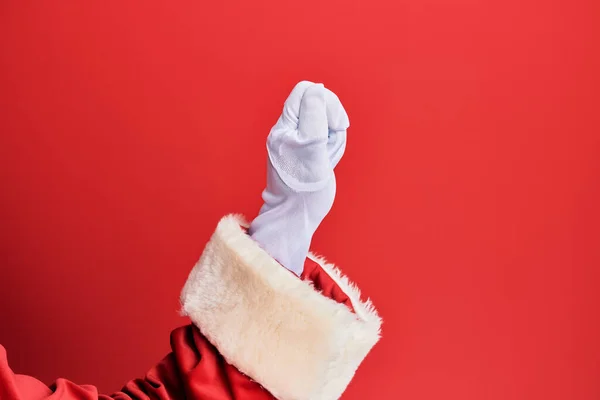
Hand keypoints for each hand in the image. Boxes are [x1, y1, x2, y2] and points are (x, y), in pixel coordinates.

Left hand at [249, 81, 348, 274]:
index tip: (335, 124)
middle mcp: (287, 130)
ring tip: (328, 156)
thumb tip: (317, 89)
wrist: (295, 216)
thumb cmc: (304, 188)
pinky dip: (331, 145)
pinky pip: (323, 136)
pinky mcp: (303, 150)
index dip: (327, 101)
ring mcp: (294, 140)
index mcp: (285, 127)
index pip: (307, 92)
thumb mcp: (313, 147)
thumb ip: (315, 115)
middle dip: (333, 120)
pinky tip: (327, 160)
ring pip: (324, 122)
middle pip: (318, 104)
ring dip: (333, 136)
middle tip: (333, 141)